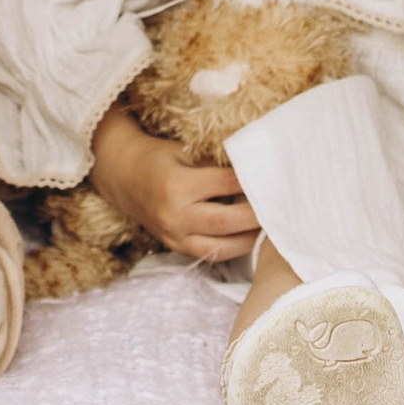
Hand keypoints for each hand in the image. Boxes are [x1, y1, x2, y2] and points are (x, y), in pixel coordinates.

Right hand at [90, 106, 259, 266]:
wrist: (123, 175)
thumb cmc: (159, 157)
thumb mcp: (185, 150)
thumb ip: (216, 162)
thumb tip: (256, 166)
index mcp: (176, 186)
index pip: (225, 184)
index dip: (251, 180)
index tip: (274, 175)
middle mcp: (174, 216)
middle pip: (227, 222)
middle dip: (257, 215)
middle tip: (280, 204)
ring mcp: (174, 236)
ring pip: (222, 247)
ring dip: (251, 238)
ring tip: (270, 224)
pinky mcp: (176, 247)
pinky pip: (211, 254)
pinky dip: (234, 247)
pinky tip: (250, 235)